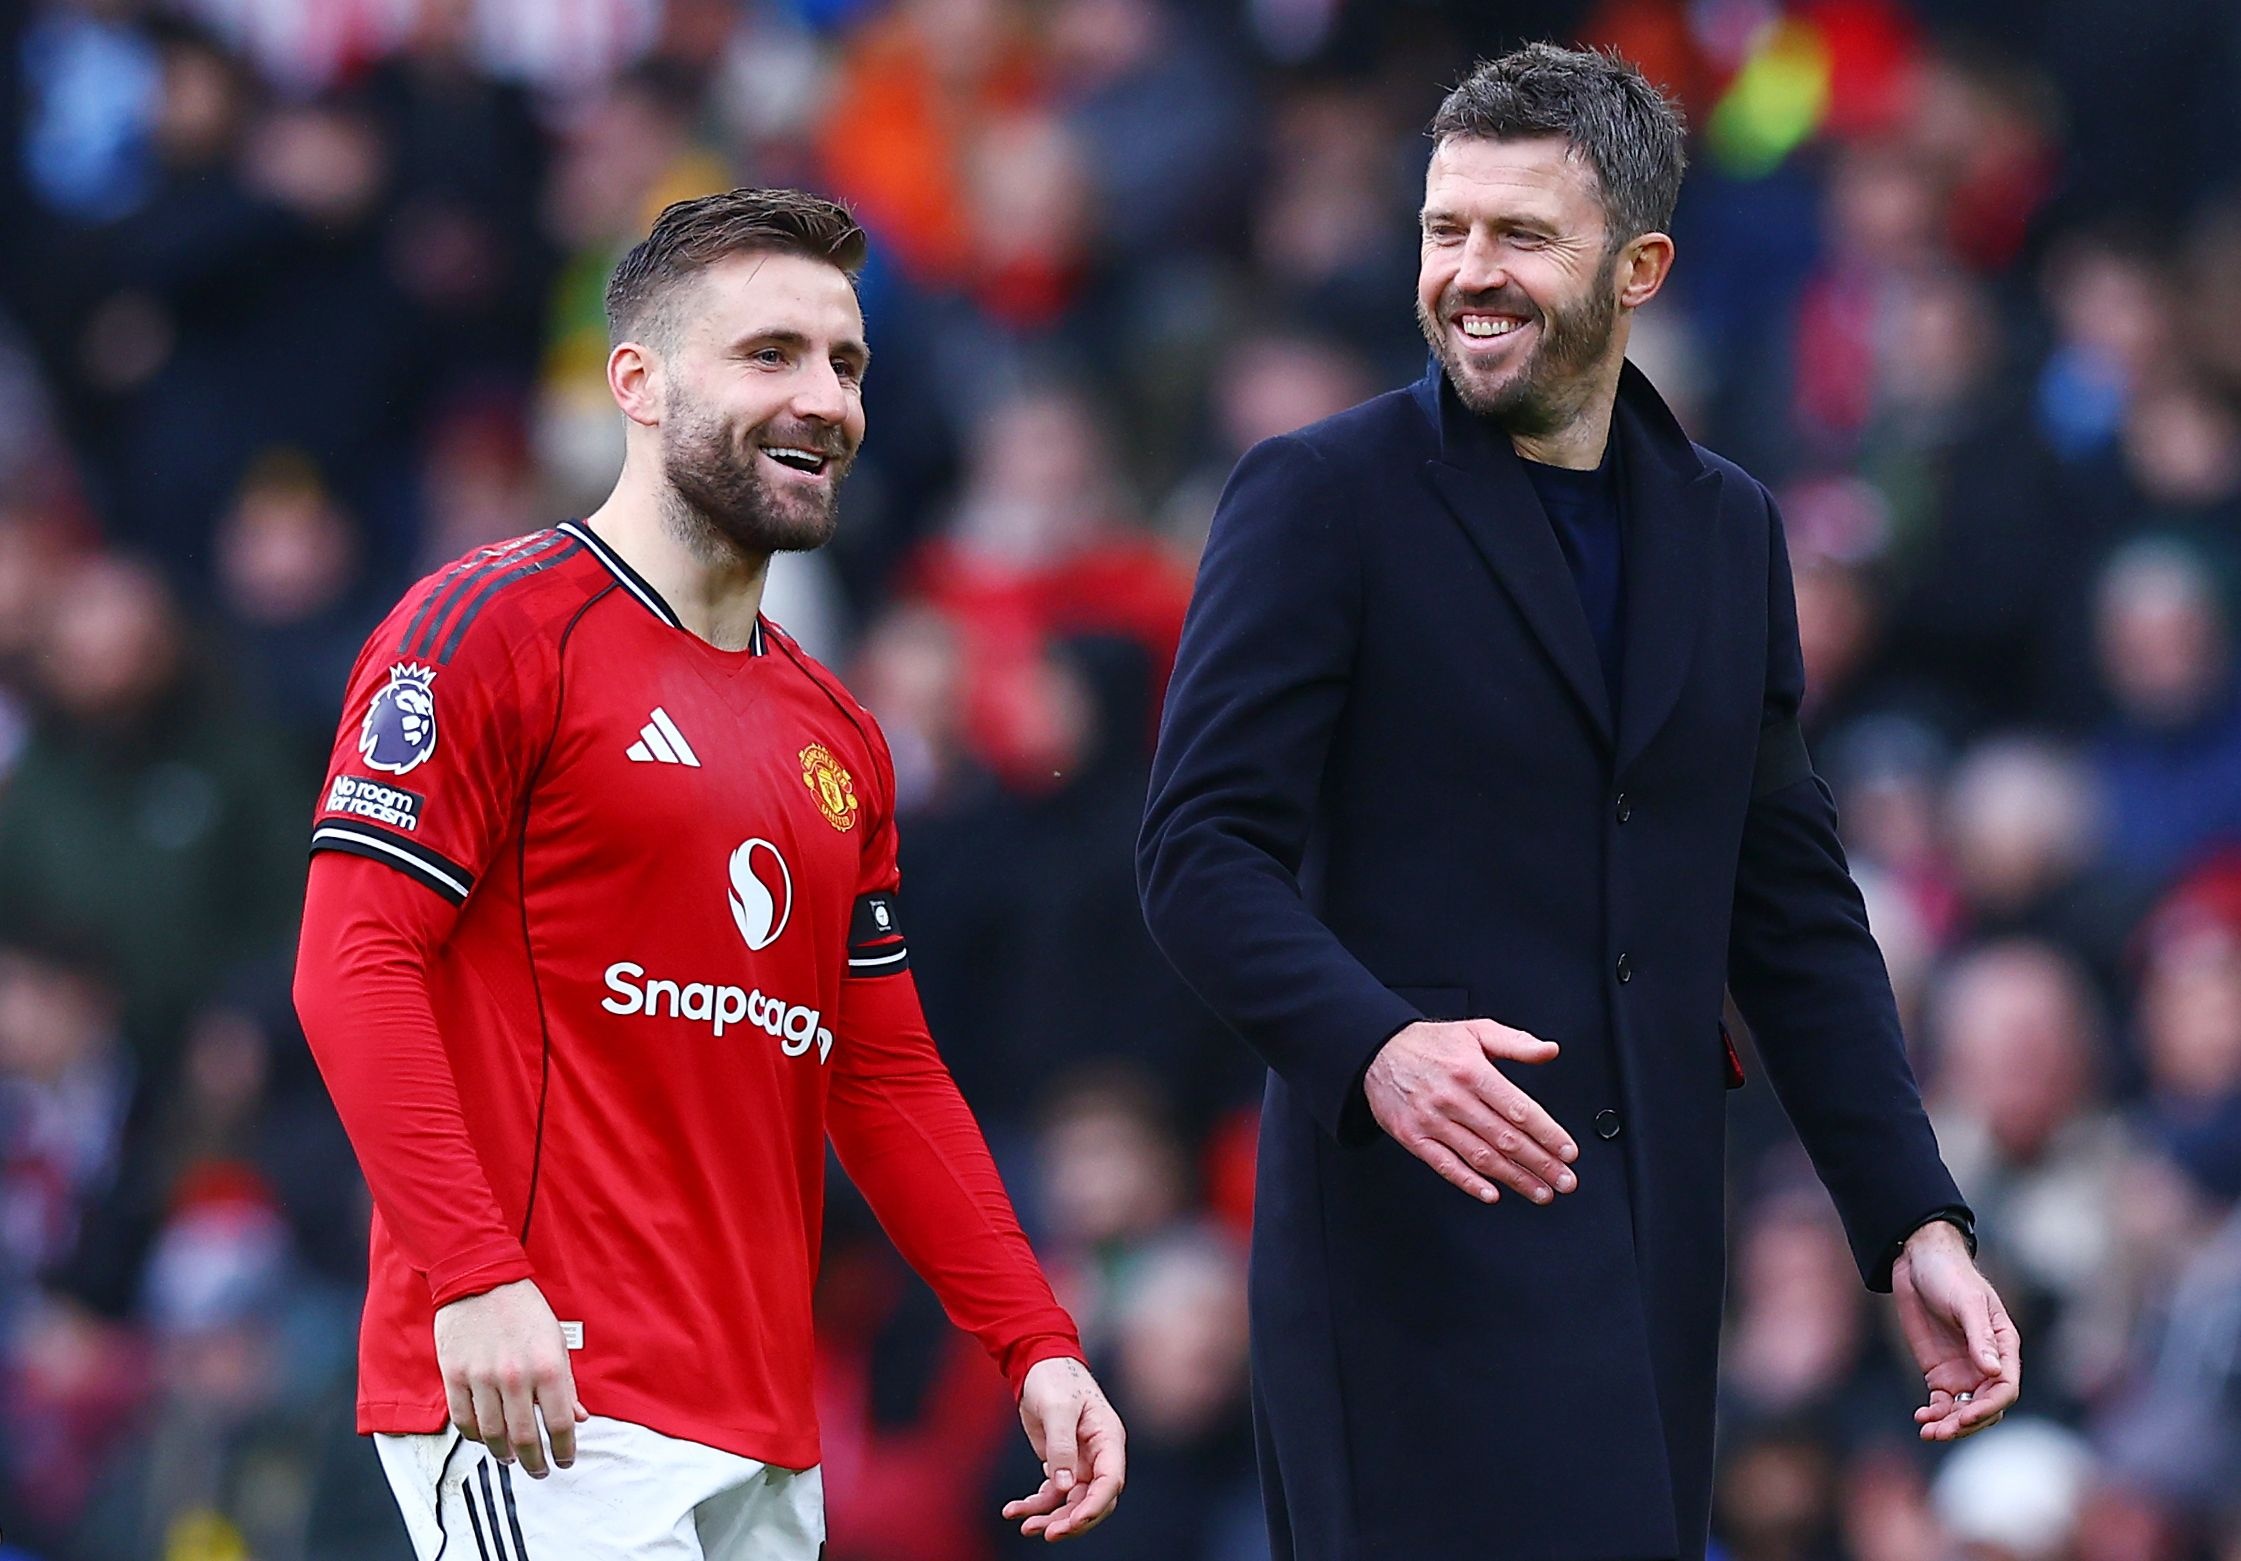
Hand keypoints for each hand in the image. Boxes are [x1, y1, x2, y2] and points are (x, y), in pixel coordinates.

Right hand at [434, 1278, 587, 1477]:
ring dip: (504, 1454)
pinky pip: (464, 1420)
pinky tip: (485, 1438)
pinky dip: (475, 1436)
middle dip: (535, 1462)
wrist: (480, 1279)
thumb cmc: (523, 1310)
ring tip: (511, 1458)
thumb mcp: (556, 1342)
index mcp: (548, 1367)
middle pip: (525, 1438)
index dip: (565, 1449)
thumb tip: (579, 1418)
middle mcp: (516, 1376)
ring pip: (492, 1435)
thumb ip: (566, 1384)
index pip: (561, 1424)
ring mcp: (482, 1378)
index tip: (565, 1460)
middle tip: (540, 1470)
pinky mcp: (454, 1376)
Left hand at [1003, 1356, 1125, 1540]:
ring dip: (1050, 1517)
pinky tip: (1013, 1510)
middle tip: (1047, 1533)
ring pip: (1070, 1503)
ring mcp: (1079, 1463)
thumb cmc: (1055, 1379)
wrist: (1037, 1365)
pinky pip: (1050, 1494)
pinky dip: (1034, 1505)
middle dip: (1071, 1520)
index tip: (1073, 1522)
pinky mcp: (1058, 1465)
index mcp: (1108, 1439)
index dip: (1095, 1506)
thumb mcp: (1058, 1409)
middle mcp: (1097, 1455)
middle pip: (1092, 1500)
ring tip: (1025, 1526)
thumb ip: (1062, 1446)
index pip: (1110, 1481)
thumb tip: (1064, 1485)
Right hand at [1363, 1019, 1577, 1203]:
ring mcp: (1432, 1121)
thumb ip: (1516, 1042)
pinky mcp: (1413, 1137)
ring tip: (1540, 1192)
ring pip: (1481, 1157)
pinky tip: (1492, 1194)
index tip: (1568, 1152)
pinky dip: (1470, 1183)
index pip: (1519, 1109)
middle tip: (1565, 1181)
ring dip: (1515, 1179)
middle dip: (1541, 1164)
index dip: (1548, 1134)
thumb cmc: (1429, 1044)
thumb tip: (1550, 1050)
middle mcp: (1453, 1098)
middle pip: (1506, 1139)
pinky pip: (1445, 1165)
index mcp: (1472, 1071)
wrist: (1377, 1050)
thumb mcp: (1476, 1031)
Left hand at [1891, 1221, 2019, 1442]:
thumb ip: (1980, 1337)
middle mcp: (1986, 1364)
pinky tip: (1921, 1418)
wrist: (1917, 1261)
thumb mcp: (1966, 1302)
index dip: (1988, 1407)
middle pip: (1985, 1406)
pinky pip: (1942, 1403)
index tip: (1965, 1416)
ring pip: (1963, 1410)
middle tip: (1941, 1431)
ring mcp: (1963, 1370)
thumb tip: (1992, 1371)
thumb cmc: (1949, 1276)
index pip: (2005, 1388)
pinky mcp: (1939, 1372)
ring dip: (1949, 1425)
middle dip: (1966, 1423)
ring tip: (1928, 1432)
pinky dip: (1934, 1414)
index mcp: (2004, 1347)